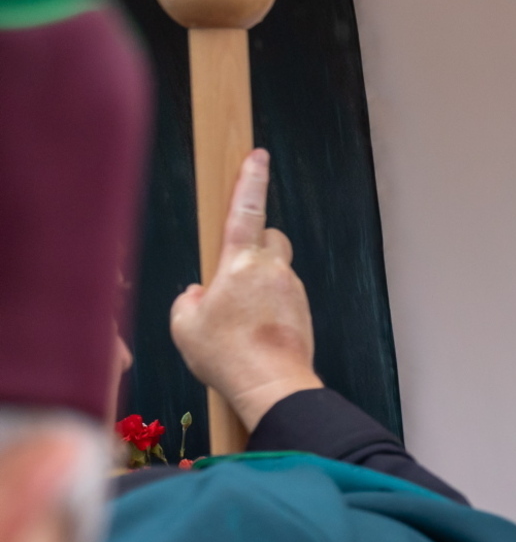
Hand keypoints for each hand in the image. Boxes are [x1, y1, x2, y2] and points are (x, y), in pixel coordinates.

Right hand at [170, 150, 322, 433]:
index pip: (247, 209)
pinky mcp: (305, 311)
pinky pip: (284, 297)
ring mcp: (294, 291)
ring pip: (278, 271)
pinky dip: (270, 306)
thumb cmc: (226, 355)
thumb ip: (187, 300)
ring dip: (260, 283)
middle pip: (272, 238)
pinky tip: (254, 332)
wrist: (272, 386)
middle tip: (234, 271)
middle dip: (257, 243)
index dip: (251, 180)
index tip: (258, 156)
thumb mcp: (183, 325)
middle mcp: (273, 270)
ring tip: (238, 318)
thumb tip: (198, 294)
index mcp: (240, 263)